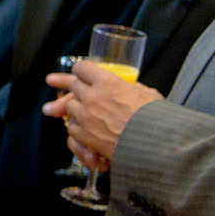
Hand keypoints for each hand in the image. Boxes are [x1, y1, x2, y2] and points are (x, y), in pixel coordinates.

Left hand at [44, 59, 162, 161]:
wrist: (159, 147)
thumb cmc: (158, 121)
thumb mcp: (148, 95)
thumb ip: (132, 89)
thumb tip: (130, 89)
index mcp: (108, 83)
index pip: (83, 68)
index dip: (82, 70)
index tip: (80, 72)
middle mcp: (92, 97)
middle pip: (73, 85)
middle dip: (70, 85)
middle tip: (56, 82)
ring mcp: (86, 117)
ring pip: (69, 106)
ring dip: (75, 108)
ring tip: (82, 112)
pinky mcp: (85, 136)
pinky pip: (71, 128)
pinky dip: (77, 129)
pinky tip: (85, 130)